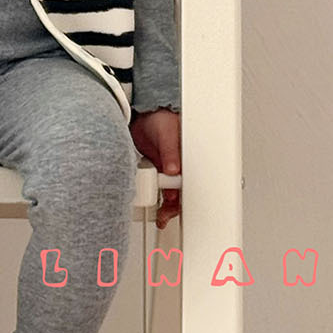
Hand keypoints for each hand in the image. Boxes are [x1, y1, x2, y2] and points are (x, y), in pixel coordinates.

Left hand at [129, 107, 180, 227]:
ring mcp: (168, 170)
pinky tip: (150, 204)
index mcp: (188, 159)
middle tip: (165, 216)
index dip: (183, 196)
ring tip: (161, 217)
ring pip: (171, 195)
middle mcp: (179, 167)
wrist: (142, 116)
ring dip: (166, 207)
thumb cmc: (161, 119)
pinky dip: (154, 197)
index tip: (174, 203)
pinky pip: (157, 188)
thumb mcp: (167, 133)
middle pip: (181, 193)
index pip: (190, 183)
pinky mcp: (156, 171)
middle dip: (175, 207)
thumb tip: (174, 168)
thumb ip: (170, 151)